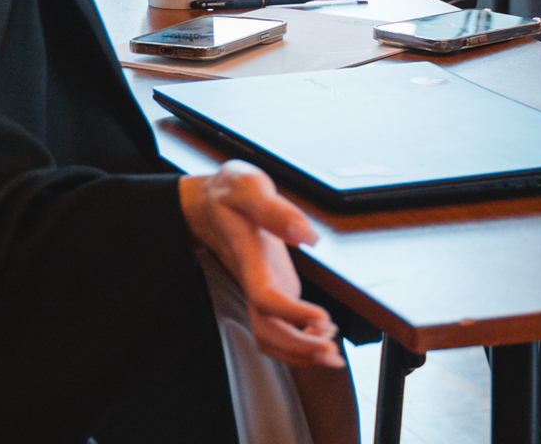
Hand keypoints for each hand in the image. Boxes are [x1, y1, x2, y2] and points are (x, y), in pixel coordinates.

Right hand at [180, 162, 343, 367]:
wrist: (207, 206)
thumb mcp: (249, 187)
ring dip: (299, 353)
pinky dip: (297, 343)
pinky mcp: (268, 291)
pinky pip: (277, 330)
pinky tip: (321, 338)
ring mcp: (260, 289)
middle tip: (332, 352)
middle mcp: (254, 281)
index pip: (266, 297)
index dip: (292, 314)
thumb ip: (276, 210)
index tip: (323, 320)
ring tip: (331, 353)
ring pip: (270, 337)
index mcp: (249, 258)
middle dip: (299, 348)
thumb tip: (307, 235)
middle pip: (267, 330)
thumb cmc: (229, 195)